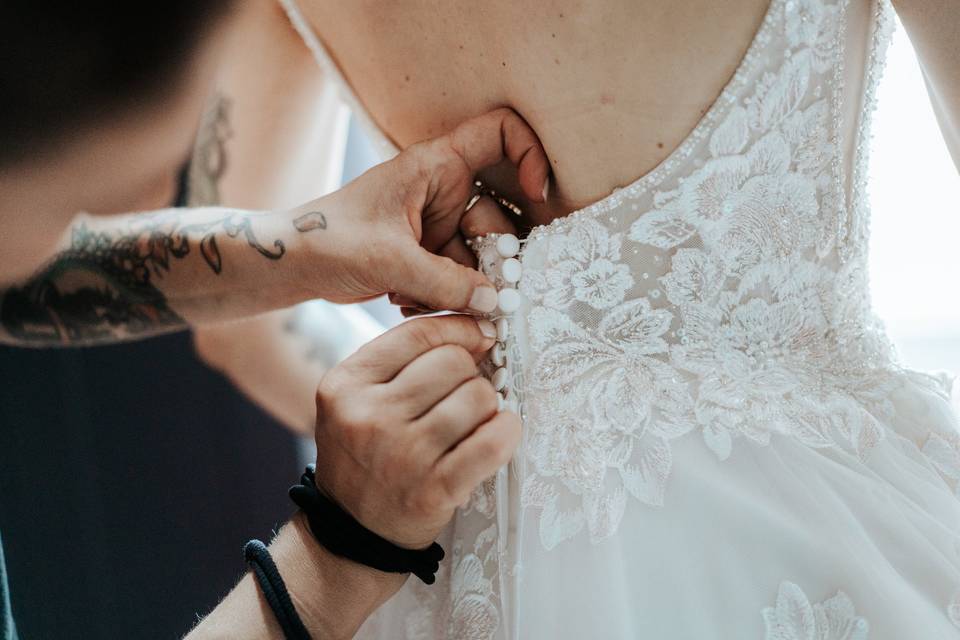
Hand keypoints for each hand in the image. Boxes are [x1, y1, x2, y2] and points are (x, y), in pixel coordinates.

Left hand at [299, 107, 547, 312]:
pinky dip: (441, 295)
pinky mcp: (429, 255)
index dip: (529, 154)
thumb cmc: (330, 241)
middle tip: (472, 287)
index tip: (537, 195)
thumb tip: (495, 302)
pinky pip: (459, 277)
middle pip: (499, 216)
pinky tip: (404, 300)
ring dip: (456, 285)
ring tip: (413, 295)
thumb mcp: (391, 261)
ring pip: (480, 256)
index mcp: (435, 166)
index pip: (499, 132)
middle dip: (488, 257)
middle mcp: (443, 191)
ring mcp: (438, 225)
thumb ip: (448, 282)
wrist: (293, 265)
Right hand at [311, 314, 519, 548]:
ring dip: (487, 405)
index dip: (459, 329)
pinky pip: (491, 443)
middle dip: (470, 372)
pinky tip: (502, 431)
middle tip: (464, 393)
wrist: (354, 531)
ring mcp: (403, 454)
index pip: (417, 334)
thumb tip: (475, 330)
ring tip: (474, 420)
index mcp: (346, 384)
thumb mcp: (356, 399)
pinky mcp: (434, 489)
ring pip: (477, 397)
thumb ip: (401, 361)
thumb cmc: (364, 454)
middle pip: (452, 362)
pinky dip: (507, 432)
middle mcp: (369, 416)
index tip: (479, 337)